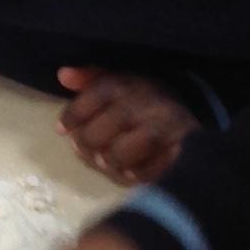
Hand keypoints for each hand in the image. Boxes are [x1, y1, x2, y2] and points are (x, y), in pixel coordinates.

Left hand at [57, 70, 201, 186]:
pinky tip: (126, 173)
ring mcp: (164, 125)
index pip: (96, 95)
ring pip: (132, 148)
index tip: (61, 129)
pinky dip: (138, 174)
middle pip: (111, 124)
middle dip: (89, 141)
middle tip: (79, 148)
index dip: (74, 115)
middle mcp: (146, 102)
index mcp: (127, 83)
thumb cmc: (140, 93)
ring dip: (112, 159)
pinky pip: (154, 167)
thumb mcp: (115, 78)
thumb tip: (63, 75)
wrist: (188, 102)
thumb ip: (88, 78)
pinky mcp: (179, 147)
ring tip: (102, 161)